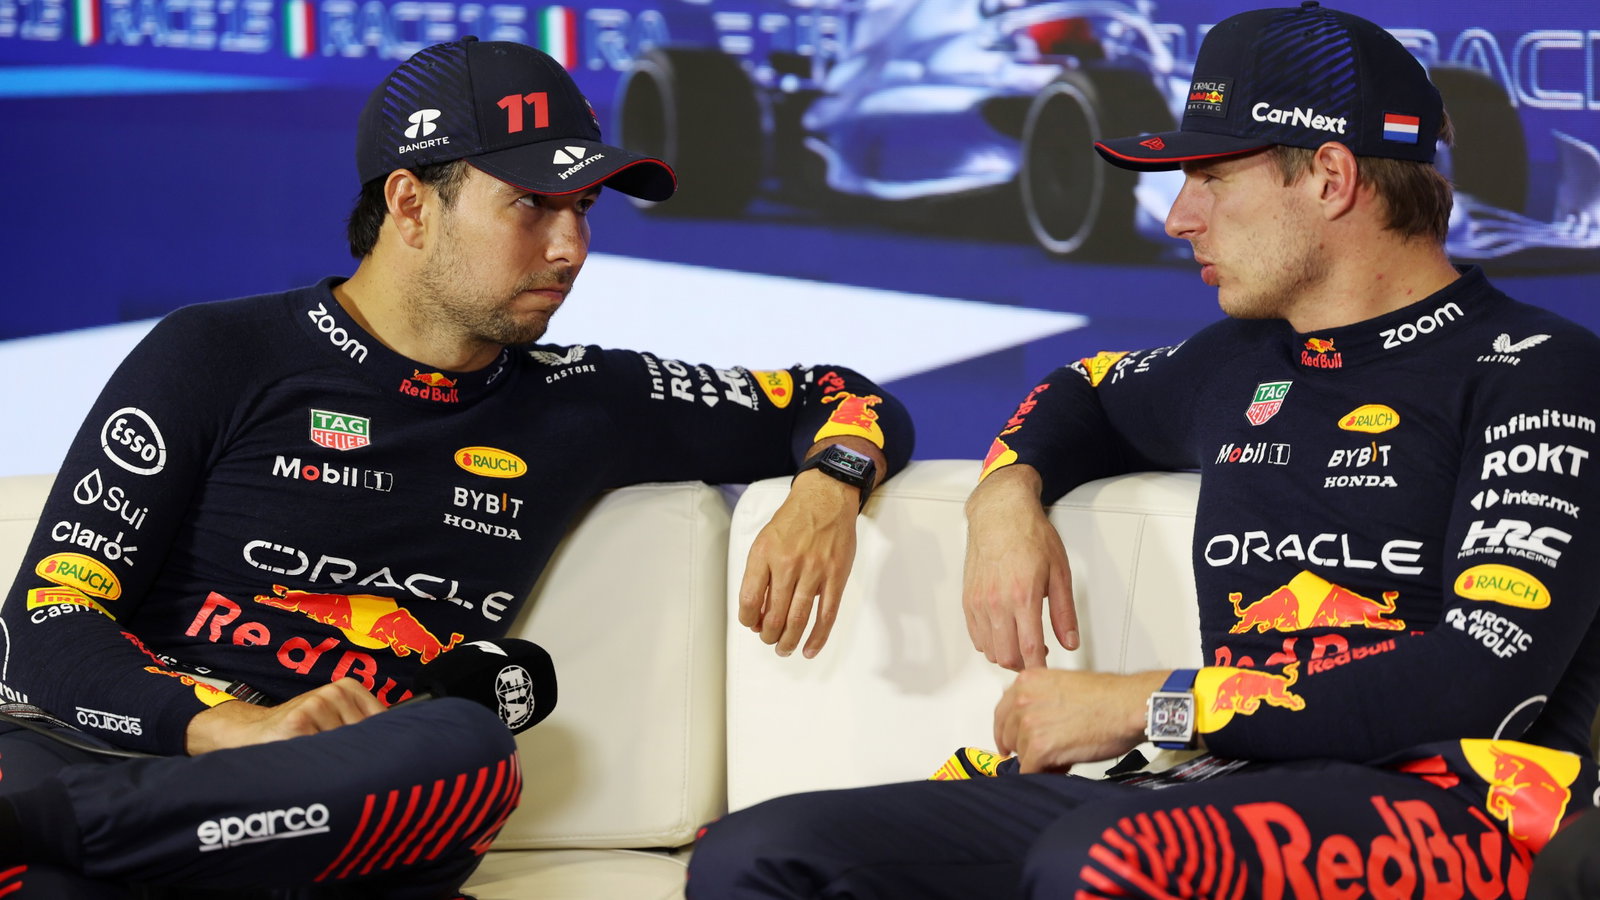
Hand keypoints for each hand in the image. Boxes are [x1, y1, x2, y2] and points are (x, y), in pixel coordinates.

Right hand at [185, 677, 387, 754]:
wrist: (250, 732)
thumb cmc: (299, 731)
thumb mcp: (332, 719)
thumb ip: (361, 726)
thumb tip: (401, 747)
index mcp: (348, 688)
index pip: (381, 722)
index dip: (378, 746)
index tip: (380, 762)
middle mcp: (335, 693)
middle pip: (365, 737)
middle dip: (356, 756)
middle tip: (340, 765)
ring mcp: (317, 704)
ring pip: (345, 747)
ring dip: (334, 762)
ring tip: (315, 758)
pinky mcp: (299, 722)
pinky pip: (323, 753)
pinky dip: (317, 765)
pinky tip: (303, 760)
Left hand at [737, 468, 859, 657]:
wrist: (825, 498)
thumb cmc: (794, 520)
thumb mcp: (765, 540)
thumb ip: (760, 574)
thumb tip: (759, 611)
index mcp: (765, 554)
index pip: (750, 599)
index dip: (748, 619)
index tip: (751, 624)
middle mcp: (788, 563)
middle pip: (774, 615)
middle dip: (768, 635)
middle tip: (769, 639)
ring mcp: (814, 571)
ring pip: (798, 619)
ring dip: (789, 641)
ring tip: (784, 648)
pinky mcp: (835, 576)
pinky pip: (826, 615)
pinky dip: (817, 637)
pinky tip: (809, 649)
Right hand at [963, 464, 1077, 669]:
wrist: (1000, 513)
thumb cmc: (1029, 535)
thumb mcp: (1059, 572)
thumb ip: (1064, 612)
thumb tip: (1070, 640)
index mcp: (1023, 596)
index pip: (1029, 649)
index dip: (1039, 667)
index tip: (1046, 672)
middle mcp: (997, 602)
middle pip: (1007, 656)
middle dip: (1024, 664)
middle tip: (1038, 656)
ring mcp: (979, 602)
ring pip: (990, 649)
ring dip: (1006, 654)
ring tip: (1022, 644)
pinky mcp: (968, 599)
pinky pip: (976, 636)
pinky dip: (990, 643)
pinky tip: (1004, 633)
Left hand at [993, 669, 1163, 772]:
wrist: (1129, 706)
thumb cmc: (1109, 696)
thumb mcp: (1064, 684)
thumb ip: (1041, 699)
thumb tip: (1032, 722)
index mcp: (1027, 681)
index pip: (1002, 712)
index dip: (1008, 731)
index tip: (1011, 742)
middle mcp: (1023, 699)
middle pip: (1008, 735)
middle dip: (1025, 747)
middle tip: (1046, 752)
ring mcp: (1029, 724)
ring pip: (1022, 755)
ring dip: (1039, 760)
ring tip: (1064, 755)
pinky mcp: (1040, 747)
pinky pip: (1030, 771)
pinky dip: (1044, 774)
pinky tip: (1062, 766)